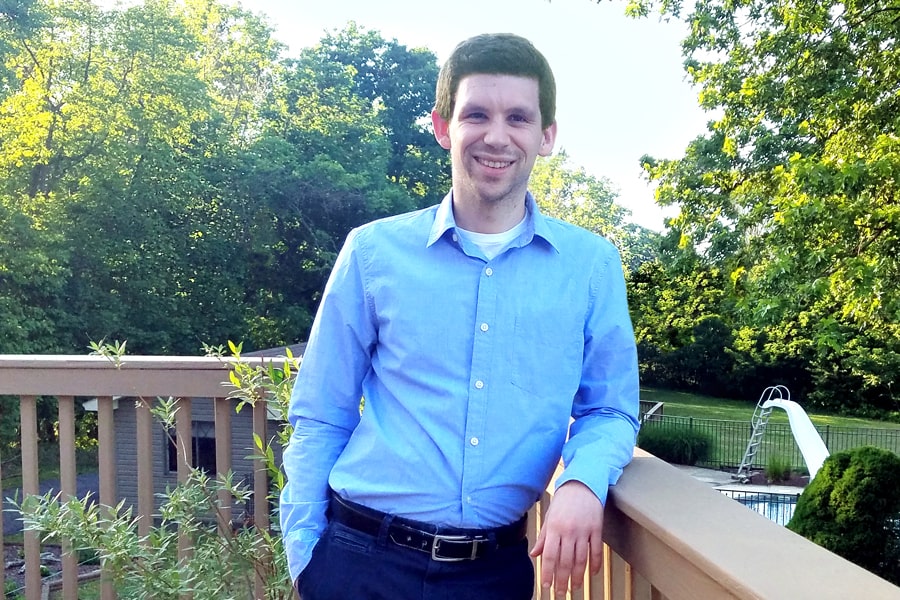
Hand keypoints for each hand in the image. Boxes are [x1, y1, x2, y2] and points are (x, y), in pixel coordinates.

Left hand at [529, 480, 603, 594]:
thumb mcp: (549, 517)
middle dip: (562, 580)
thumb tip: (535, 554)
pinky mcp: (597, 529)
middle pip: (565, 561)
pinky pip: (596, 550)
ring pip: (581, 559)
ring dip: (578, 576)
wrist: (582, 483)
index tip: (546, 585)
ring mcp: (584, 531)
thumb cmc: (564, 500)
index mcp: (554, 528)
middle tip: (560, 593)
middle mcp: (569, 531)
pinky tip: (592, 574)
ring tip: (575, 587)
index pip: (549, 556)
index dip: (547, 572)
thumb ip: (543, 537)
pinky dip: (595, 564)